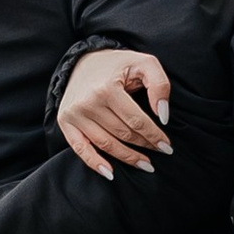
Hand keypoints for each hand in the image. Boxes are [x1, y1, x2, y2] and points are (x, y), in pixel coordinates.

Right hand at [57, 48, 172, 180]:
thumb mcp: (144, 63)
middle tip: (161, 153)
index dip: (154, 136)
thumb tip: (162, 115)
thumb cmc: (119, 64)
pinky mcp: (66, 121)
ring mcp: (74, 114)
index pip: (136, 121)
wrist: (84, 60)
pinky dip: (95, 163)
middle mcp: (88, 103)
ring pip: (106, 144)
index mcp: (107, 88)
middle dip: (144, 146)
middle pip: (122, 134)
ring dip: (127, 158)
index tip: (167, 147)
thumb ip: (159, 85)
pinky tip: (110, 173)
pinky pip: (80, 149)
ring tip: (145, 165)